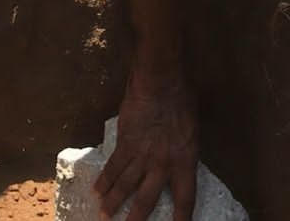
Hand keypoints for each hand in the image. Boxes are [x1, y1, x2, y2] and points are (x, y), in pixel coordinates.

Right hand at [95, 70, 197, 219]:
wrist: (161, 82)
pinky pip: (112, 167)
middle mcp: (163, 164)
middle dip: (136, 218)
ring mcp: (142, 155)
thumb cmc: (182, 98)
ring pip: (125, 186)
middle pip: (147, 199)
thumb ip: (184, 149)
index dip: (181, 218)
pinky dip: (104, 181)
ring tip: (105, 216)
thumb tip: (177, 160)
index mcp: (185, 160)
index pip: (185, 198)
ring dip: (113, 203)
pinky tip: (96, 190)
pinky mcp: (125, 143)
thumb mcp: (192, 129)